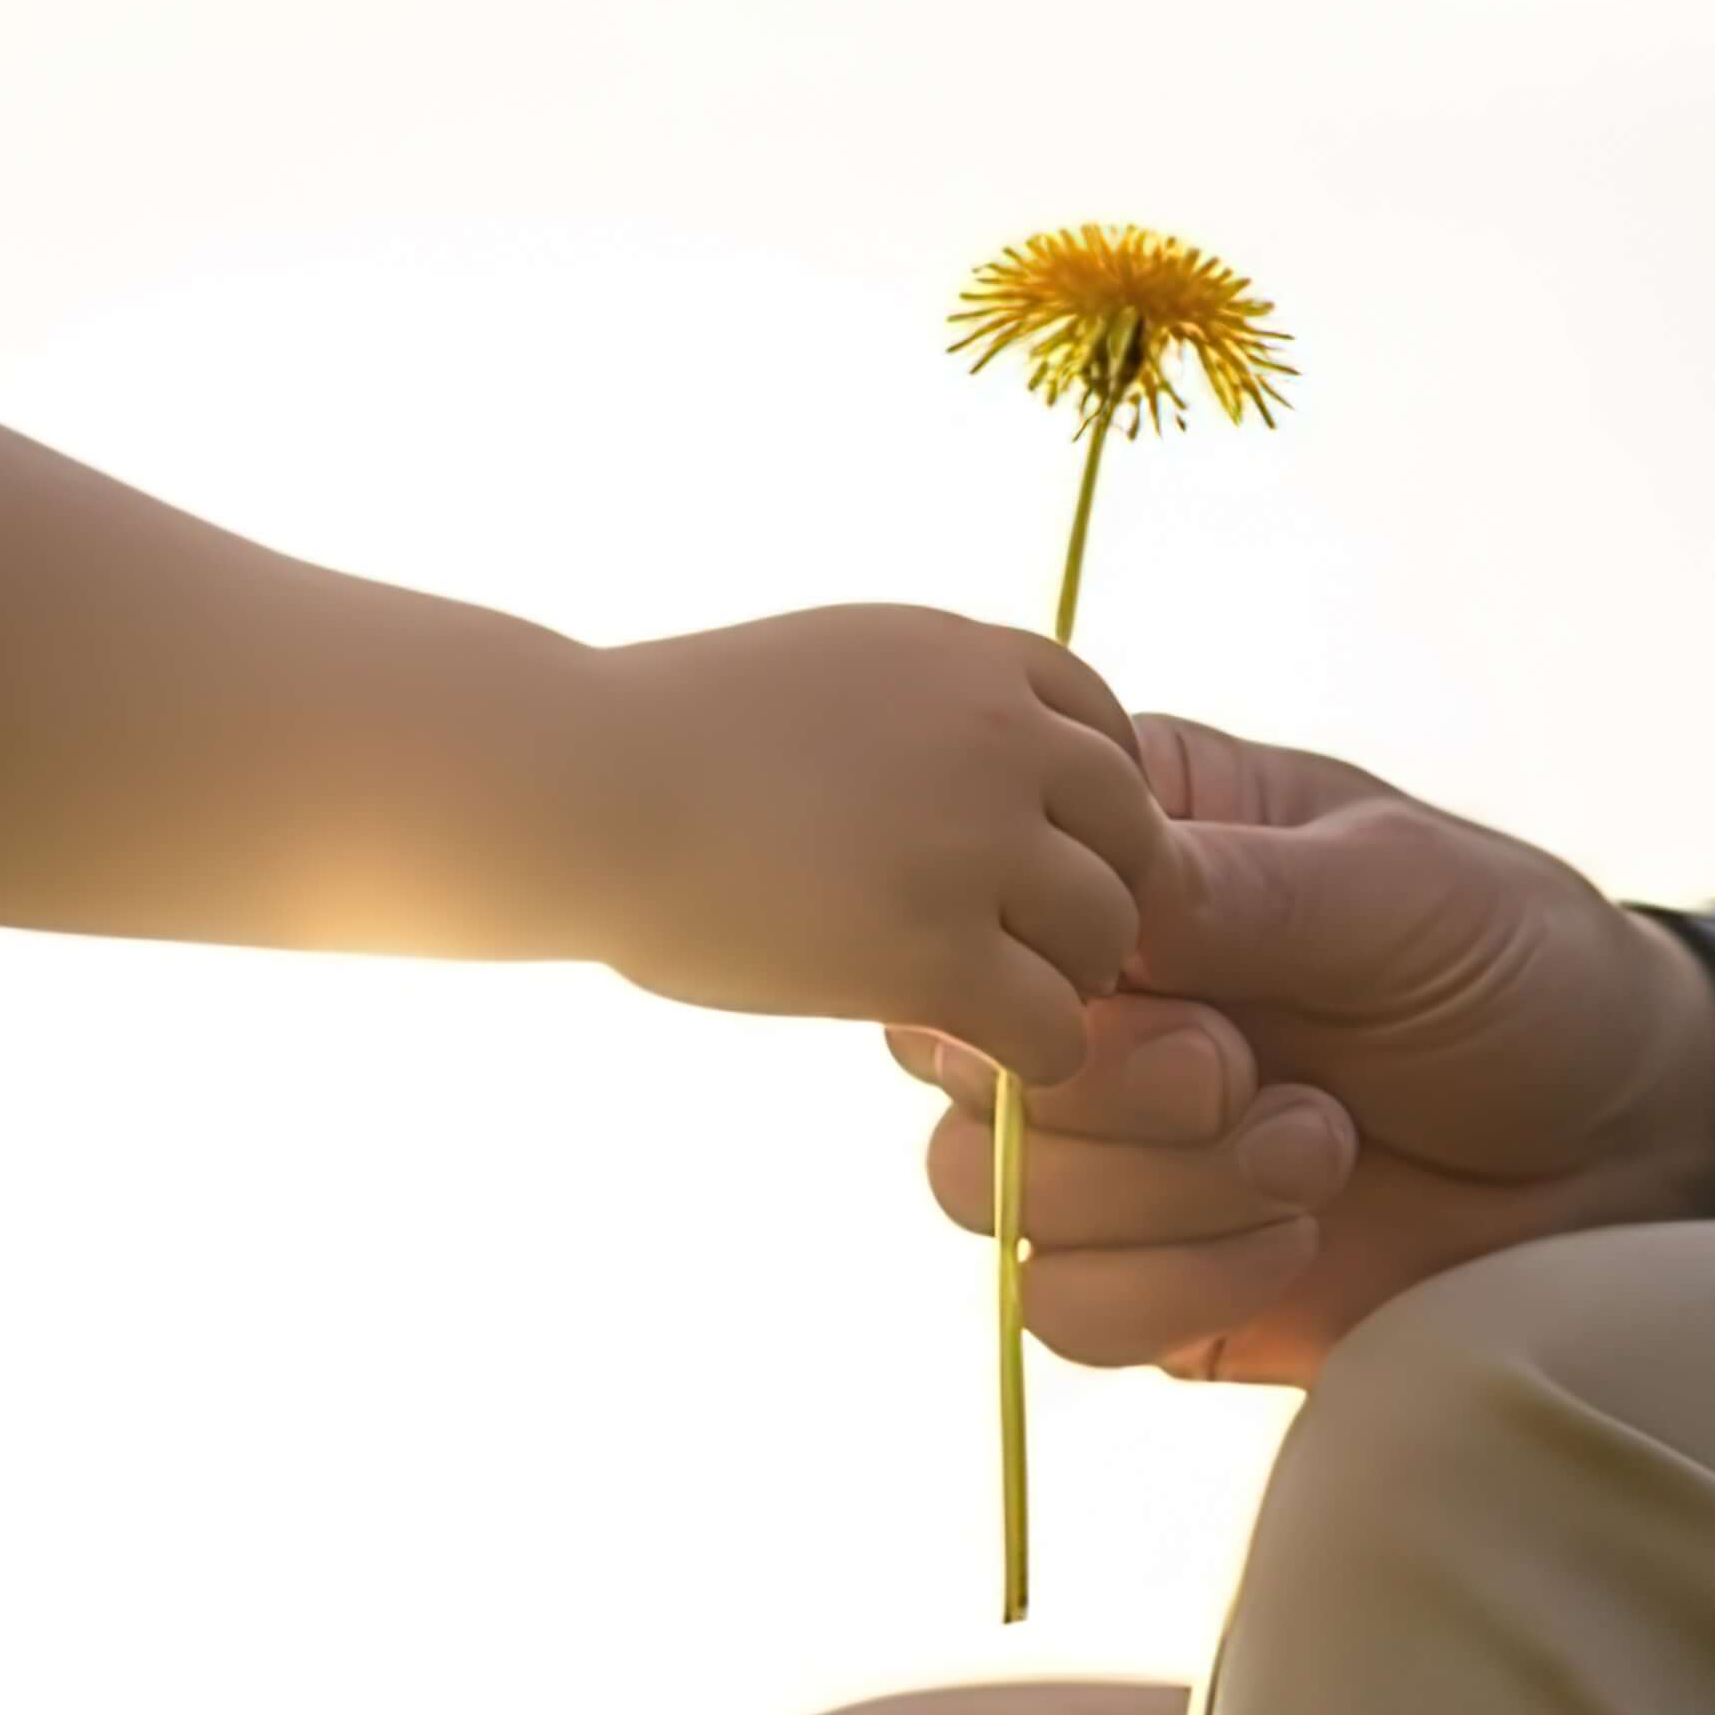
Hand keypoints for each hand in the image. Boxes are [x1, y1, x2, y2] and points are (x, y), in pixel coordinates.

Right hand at [567, 607, 1181, 1082]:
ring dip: (1065, 978)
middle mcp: (997, 737)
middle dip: (1094, 896)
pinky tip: (991, 1055)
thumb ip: (935, 711)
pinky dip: (1038, 1055)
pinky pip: (1055, 1027)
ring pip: (1106, 935)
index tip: (1041, 860)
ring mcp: (973, 844)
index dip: (1089, 812)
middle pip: (1133, 836)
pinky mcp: (935, 952)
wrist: (582, 785)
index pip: (1112, 736)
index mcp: (974, 659)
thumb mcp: (837, 670)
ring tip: (998, 998)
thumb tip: (1001, 782)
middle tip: (1033, 948)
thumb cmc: (676, 739)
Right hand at [903, 720, 1714, 1384]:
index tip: (1173, 975)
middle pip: (956, 1062)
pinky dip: (1171, 1288)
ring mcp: (1105, 1148)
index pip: (978, 899)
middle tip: (1247, 1071)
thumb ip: (1245, 892)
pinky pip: (1061, 1308)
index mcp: (1127, 866)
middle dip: (1105, 1088)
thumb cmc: (1517, 970)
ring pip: (986, 1194)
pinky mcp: (1142, 1277)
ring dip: (1155, 1192)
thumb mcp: (1400, 888)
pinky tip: (1294, 1241)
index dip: (1041, 958)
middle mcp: (1090, 1005)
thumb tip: (1101, 898)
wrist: (1626, 1143)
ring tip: (1317, 1150)